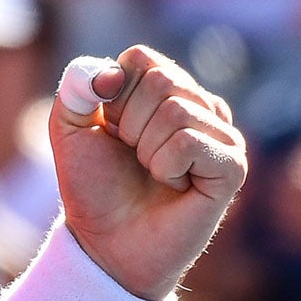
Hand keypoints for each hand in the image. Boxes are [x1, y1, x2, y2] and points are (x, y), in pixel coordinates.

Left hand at [48, 46, 247, 300]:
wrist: (106, 243)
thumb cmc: (92, 186)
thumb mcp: (68, 130)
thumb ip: (76, 89)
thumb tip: (107, 72)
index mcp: (164, 89)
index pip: (140, 58)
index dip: (112, 95)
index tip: (110, 129)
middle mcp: (198, 106)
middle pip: (161, 80)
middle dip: (128, 124)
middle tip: (132, 156)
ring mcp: (221, 134)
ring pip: (176, 111)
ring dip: (146, 149)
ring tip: (152, 173)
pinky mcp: (232, 166)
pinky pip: (190, 142)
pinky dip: (166, 166)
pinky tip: (173, 185)